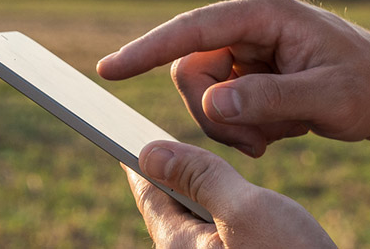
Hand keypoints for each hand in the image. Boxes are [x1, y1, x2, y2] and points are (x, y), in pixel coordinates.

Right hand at [98, 0, 369, 156]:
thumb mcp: (327, 98)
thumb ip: (269, 98)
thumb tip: (214, 102)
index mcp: (265, 12)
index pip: (193, 29)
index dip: (148, 49)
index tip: (110, 70)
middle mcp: (250, 23)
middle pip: (191, 70)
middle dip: (214, 115)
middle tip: (256, 144)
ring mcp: (248, 47)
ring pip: (202, 93)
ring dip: (231, 127)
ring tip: (279, 136)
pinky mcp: (250, 71)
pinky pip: (221, 105)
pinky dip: (244, 128)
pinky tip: (284, 129)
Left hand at [128, 140, 334, 247]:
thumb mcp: (245, 210)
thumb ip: (200, 178)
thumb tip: (151, 153)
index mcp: (179, 247)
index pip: (148, 193)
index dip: (141, 158)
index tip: (124, 132)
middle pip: (171, 209)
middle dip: (171, 176)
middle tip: (163, 146)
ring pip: (198, 224)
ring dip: (202, 194)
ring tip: (199, 169)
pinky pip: (221, 237)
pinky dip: (223, 213)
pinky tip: (238, 206)